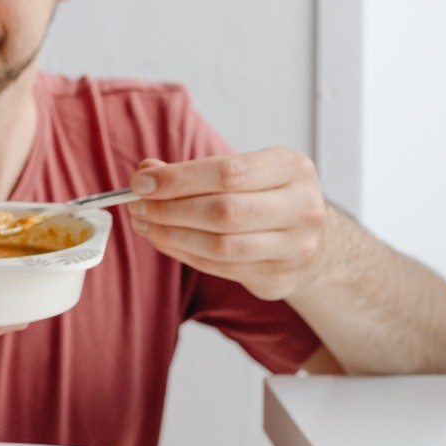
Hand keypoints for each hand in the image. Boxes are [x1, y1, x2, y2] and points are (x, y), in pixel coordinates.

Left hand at [126, 148, 328, 300]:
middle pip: (223, 211)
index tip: (141, 183)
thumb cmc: (265, 198)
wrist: (309, 239)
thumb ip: (195, 171)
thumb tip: (146, 173)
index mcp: (292, 168)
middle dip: (169, 209)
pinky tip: (164, 241)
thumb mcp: (242, 171)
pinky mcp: (279, 277)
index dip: (178, 179)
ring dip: (171, 235)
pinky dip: (184, 253)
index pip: (228, 172)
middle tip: (136, 207)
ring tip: (145, 224)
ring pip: (220, 245)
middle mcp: (302, 207)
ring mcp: (295, 247)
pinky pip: (220, 267)